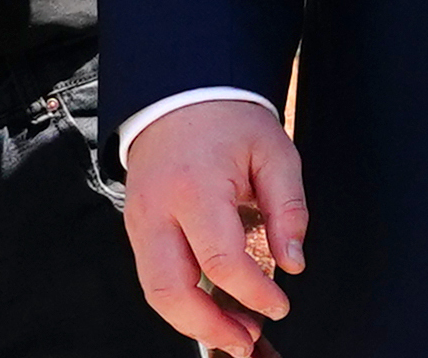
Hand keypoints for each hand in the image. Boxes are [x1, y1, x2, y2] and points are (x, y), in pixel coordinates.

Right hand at [123, 98, 305, 356]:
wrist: (179, 93)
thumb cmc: (228, 120)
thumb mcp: (274, 152)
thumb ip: (288, 209)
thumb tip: (292, 263)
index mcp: (195, 187)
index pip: (221, 261)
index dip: (254, 294)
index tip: (280, 305)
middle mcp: (157, 209)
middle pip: (171, 290)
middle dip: (210, 327)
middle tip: (247, 340)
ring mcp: (139, 221)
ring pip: (155, 292)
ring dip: (192, 323)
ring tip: (232, 333)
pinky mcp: (135, 227)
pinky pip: (152, 277)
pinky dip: (179, 302)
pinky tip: (209, 310)